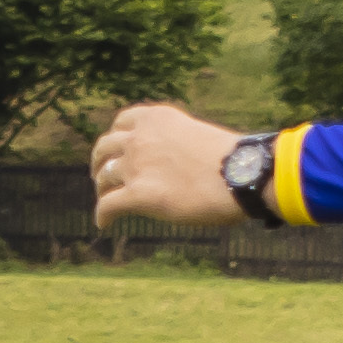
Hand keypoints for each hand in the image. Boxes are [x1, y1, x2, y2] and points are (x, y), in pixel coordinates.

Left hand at [92, 103, 246, 231]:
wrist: (242, 173)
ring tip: (106, 199)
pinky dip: (103, 215)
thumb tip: (175, 162)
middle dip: (100, 161)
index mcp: (157, 118)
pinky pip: (108, 205)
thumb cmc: (232, 160)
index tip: (116, 148)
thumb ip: (177, 143)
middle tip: (102, 175)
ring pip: (104, 177)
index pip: (122, 122)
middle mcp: (140, 138)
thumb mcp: (197, 136)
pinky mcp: (138, 194)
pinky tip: (105, 223)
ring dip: (102, 189)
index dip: (115, 137)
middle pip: (105, 148)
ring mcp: (136, 165)